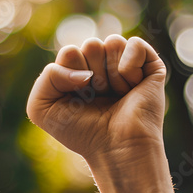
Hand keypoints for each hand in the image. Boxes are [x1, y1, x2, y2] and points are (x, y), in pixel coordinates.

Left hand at [26, 35, 166, 162]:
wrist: (117, 150)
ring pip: (113, 42)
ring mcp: (127, 66)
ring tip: (117, 96)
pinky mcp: (150, 67)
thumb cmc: (82, 133)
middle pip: (91, 45)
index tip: (80, 100)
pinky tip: (133, 86)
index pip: (70, 51)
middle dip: (94, 74)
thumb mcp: (42, 107)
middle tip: (101, 99)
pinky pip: (135, 44)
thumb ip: (47, 76)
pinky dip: (130, 66)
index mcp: (79, 72)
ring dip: (112, 75)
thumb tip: (85, 70)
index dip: (72, 76)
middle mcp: (104, 66)